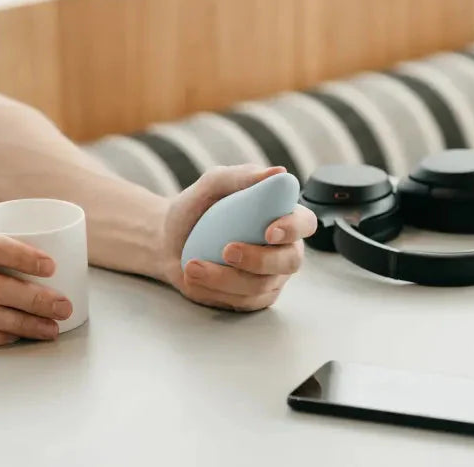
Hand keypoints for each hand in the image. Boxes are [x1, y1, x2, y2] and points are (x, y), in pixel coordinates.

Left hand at [160, 165, 317, 311]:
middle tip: (227, 250)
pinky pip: (243, 302)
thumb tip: (278, 172)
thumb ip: (242, 177)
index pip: (304, 223)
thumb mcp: (212, 185)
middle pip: (290, 261)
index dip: (293, 228)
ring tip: (192, 266)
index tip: (268, 230)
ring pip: (262, 286)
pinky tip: (194, 279)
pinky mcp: (251, 298)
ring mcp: (270, 277)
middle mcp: (283, 249)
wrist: (169, 240)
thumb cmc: (196, 208)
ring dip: (225, 277)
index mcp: (282, 217)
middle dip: (260, 260)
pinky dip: (216, 291)